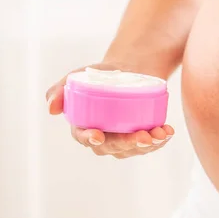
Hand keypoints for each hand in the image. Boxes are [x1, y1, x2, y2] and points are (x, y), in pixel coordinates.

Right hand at [46, 62, 174, 158]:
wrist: (128, 69)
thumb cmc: (100, 75)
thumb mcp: (78, 77)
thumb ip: (60, 90)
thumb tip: (51, 108)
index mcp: (85, 127)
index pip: (84, 137)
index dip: (90, 139)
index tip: (98, 135)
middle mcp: (105, 138)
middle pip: (114, 147)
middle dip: (128, 144)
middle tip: (142, 136)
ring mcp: (125, 139)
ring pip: (135, 148)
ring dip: (149, 144)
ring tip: (160, 133)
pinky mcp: (142, 135)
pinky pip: (151, 143)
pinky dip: (160, 139)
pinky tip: (167, 131)